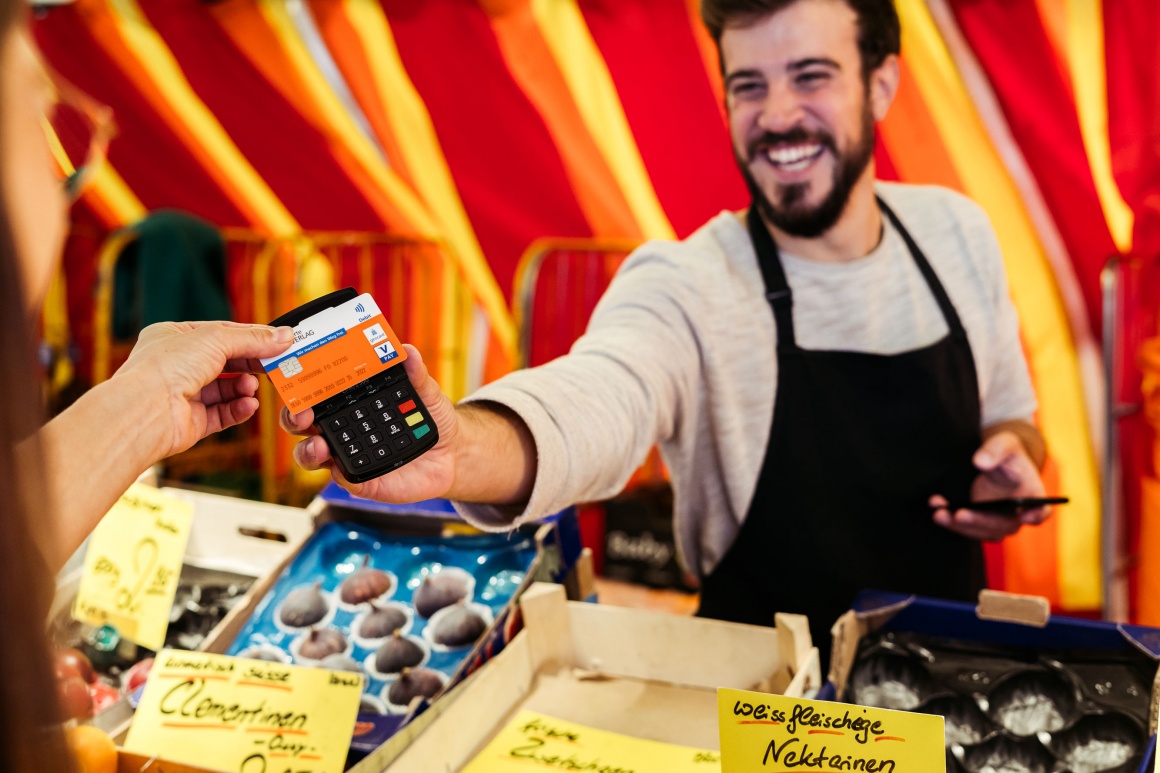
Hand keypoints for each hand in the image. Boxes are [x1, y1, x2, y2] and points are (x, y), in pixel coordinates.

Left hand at [112, 321, 293, 458]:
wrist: (146, 411)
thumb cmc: (165, 368)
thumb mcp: (216, 339)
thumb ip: (253, 338)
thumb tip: (284, 336)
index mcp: (174, 338)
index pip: (220, 333)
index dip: (250, 337)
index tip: (276, 342)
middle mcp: (177, 366)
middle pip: (225, 362)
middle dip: (250, 364)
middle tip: (275, 365)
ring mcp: (183, 395)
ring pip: (225, 389)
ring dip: (243, 387)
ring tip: (252, 387)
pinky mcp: (191, 421)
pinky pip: (222, 414)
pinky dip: (238, 409)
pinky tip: (249, 405)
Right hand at [282, 344, 460, 502]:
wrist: (451, 453)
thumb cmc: (427, 417)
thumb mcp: (425, 392)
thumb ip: (415, 374)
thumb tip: (407, 351)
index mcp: (348, 402)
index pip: (313, 394)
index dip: (298, 388)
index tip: (296, 381)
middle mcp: (341, 429)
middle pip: (301, 425)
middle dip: (294, 419)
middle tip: (303, 415)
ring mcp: (349, 456)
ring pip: (312, 456)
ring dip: (308, 451)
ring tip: (320, 446)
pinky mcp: (362, 481)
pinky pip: (344, 480)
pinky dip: (340, 475)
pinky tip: (342, 469)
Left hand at [930, 430, 1050, 541]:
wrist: (996, 461)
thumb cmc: (1007, 454)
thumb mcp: (1005, 444)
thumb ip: (995, 450)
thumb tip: (980, 462)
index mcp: (1032, 496)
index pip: (1041, 511)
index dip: (1036, 515)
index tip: (1027, 517)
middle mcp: (1017, 515)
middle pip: (1003, 526)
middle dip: (980, 522)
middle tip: (960, 514)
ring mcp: (997, 521)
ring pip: (982, 531)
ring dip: (959, 526)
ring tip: (939, 514)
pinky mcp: (979, 521)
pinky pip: (965, 525)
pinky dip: (950, 519)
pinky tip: (936, 506)